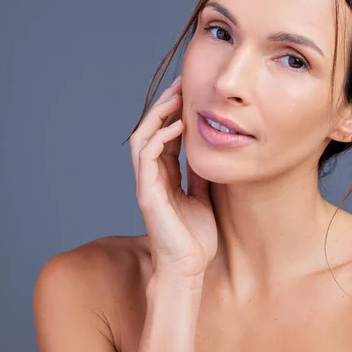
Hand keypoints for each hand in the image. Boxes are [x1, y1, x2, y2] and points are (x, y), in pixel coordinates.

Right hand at [129, 75, 217, 282]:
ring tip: (177, 97)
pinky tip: (177, 126)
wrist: (189, 268)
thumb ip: (199, 173)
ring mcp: (146, 184)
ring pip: (143, 137)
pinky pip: (147, 157)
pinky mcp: (146, 194)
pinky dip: (159, 138)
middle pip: (150, 130)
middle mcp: (152, 176)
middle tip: (182, 83)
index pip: (165, 135)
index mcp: (164, 175)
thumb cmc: (195, 236)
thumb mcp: (203, 195)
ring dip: (158, 115)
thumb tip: (208, 149)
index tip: (190, 92)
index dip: (174, 112)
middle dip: (164, 105)